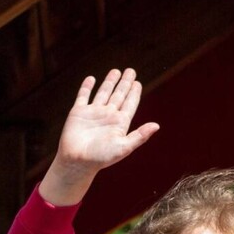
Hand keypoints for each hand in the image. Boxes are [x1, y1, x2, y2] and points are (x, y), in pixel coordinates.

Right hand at [38, 69, 159, 205]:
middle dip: (124, 83)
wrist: (77, 162)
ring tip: (116, 71)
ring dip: (109, 82)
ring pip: (103, 93)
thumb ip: (140, 136)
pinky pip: (83, 96)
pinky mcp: (78, 112)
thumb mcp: (124, 147)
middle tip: (131, 71)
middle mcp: (107, 116)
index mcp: (119, 123)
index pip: (129, 104)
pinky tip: (91, 79)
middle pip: (119, 95)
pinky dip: (86, 87)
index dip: (134, 93)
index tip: (138, 83)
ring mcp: (93, 113)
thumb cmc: (101, 157)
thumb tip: (157, 126)